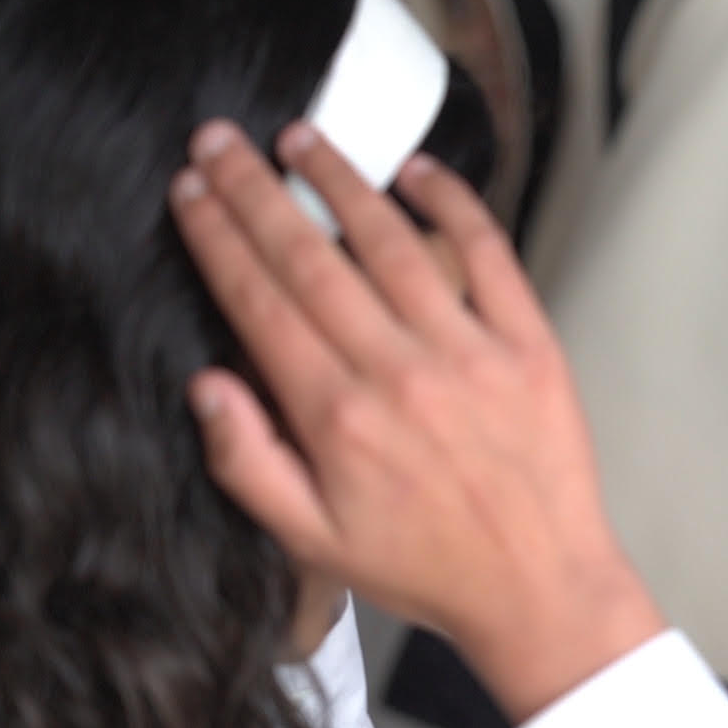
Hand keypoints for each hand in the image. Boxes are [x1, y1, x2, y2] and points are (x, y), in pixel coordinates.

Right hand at [168, 120, 664, 721]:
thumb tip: (206, 384)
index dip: (217, 236)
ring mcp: (468, 352)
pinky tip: (417, 170)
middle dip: (255, 191)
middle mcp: (397, 372)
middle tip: (219, 140)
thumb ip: (247, 463)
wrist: (538, 589)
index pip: (258, 301)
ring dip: (340, 181)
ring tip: (302, 138)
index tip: (190, 190)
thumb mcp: (312, 541)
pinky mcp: (529, 345)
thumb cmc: (424, 567)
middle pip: (309, 257)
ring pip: (390, 242)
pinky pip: (487, 255)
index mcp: (335, 416)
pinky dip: (453, 205)